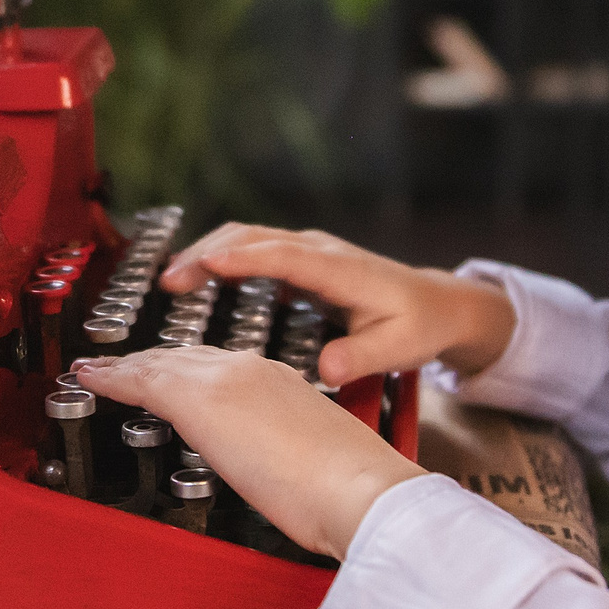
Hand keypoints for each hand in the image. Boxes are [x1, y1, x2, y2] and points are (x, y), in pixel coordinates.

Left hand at [72, 348, 425, 559]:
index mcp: (279, 379)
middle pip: (184, 357)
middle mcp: (250, 369)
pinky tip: (91, 378)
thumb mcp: (313, 456)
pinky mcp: (200, 401)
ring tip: (98, 370)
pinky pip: (141, 380)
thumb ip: (286, 450)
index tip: (165, 378)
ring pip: (160, 363)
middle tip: (121, 368)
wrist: (360, 488)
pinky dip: (111, 377)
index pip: (218, 366)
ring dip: (127, 367)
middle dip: (150, 362)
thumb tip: (274, 469)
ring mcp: (225, 380)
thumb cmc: (349, 488)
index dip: (184, 370)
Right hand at [159, 226, 516, 384]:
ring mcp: (309, 251)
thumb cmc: (419, 325)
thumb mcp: (399, 348)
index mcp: (341, 270)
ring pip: (248, 238)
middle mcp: (320, 251)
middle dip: (208, 253)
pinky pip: (253, 249)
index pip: (285, 256)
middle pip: (254, 238)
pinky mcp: (301, 260)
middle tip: (169, 283)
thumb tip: (328, 370)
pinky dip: (220, 258)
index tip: (206, 264)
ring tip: (171, 281)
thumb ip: (362, 359)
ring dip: (208, 252)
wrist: (439, 303)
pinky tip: (196, 280)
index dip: (245, 259)